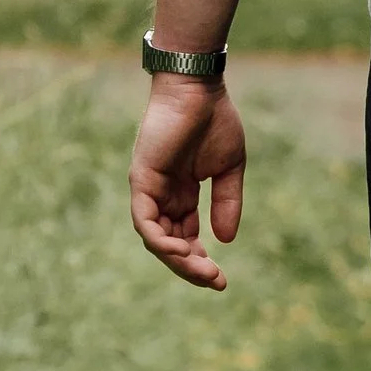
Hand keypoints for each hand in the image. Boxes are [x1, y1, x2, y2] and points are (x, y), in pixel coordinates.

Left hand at [129, 77, 246, 290]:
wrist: (199, 89)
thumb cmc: (215, 120)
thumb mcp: (230, 169)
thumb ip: (227, 203)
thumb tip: (226, 240)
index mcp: (182, 194)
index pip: (185, 237)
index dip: (201, 260)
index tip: (221, 280)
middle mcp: (162, 197)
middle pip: (170, 244)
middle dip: (191, 267)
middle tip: (215, 281)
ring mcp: (149, 190)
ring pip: (156, 239)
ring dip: (178, 260)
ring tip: (202, 271)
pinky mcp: (141, 181)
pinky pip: (145, 221)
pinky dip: (160, 240)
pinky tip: (183, 251)